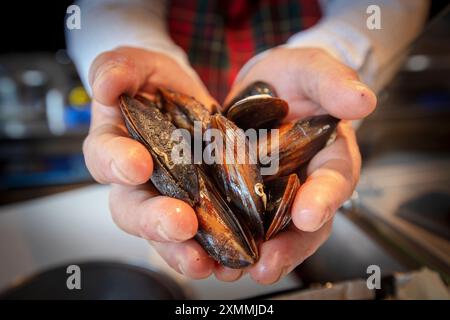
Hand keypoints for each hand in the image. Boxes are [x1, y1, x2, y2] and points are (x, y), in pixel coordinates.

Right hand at [84, 47, 225, 279]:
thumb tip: (106, 86)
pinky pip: (204, 235)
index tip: (138, 165)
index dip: (117, 164)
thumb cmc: (152, 82)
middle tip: (180, 224)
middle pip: (134, 211)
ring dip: (185, 250)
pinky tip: (233, 256)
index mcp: (114, 147)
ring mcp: (169, 198)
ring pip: (167, 234)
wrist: (182, 96)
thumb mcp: (135, 65)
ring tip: (206, 261)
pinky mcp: (202, 207)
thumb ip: (117, 69)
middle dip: (155, 221)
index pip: (104, 159)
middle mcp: (137, 182)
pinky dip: (217, 249)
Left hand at [225, 47, 376, 283]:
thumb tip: (363, 100)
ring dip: (251, 255)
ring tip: (231, 270)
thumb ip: (334, 82)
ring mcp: (272, 196)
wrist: (261, 87)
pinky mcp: (240, 196)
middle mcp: (303, 186)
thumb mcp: (311, 70)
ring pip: (269, 235)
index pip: (334, 183)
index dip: (324, 200)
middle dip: (286, 248)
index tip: (309, 215)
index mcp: (329, 159)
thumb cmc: (293, 78)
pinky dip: (224, 240)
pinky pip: (236, 224)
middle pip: (303, 226)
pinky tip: (206, 253)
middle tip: (266, 265)